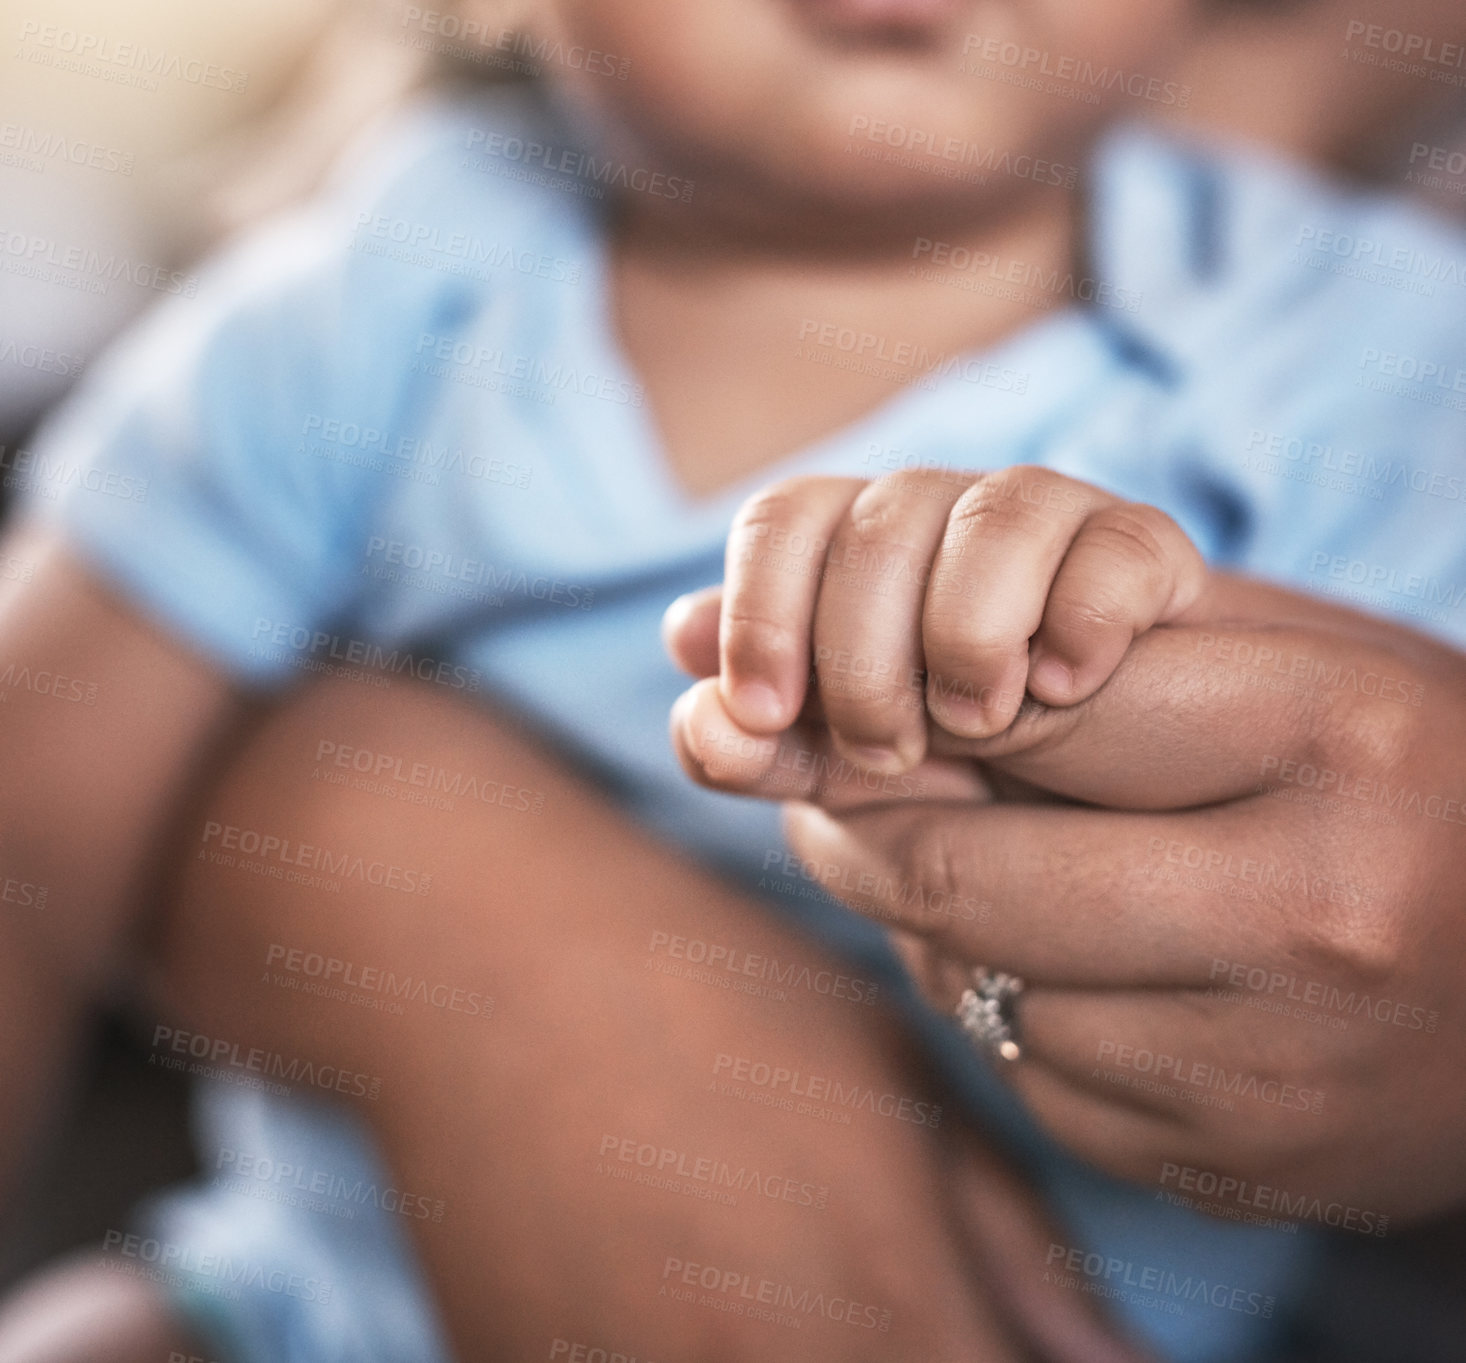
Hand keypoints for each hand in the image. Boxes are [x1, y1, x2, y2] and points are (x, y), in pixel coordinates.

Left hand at [669, 568, 1465, 1223]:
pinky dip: (1009, 1012)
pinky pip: (1032, 1076)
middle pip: (957, 870)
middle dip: (856, 828)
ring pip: (972, 986)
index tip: (858, 699)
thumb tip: (854, 668)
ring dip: (931, 926)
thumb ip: (1090, 647)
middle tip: (833, 794)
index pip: (1022, 705)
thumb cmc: (1398, 775)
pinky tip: (1072, 969)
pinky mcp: (1230, 1165)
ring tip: (979, 872)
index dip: (906, 697)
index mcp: (1330, 736)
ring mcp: (1269, 1064)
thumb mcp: (1279, 663)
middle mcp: (1306, 912)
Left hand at [693, 465, 1205, 768]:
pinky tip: (1064, 685)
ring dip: (968, 635)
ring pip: (994, 513)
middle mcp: (939, 513)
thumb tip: (699, 715)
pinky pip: (1114, 547)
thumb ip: (761, 746)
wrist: (1097, 776)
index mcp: (848, 548)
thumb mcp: (837, 768)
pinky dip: (1082, 623)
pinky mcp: (1138, 548)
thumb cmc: (946, 760)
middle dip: (864, 657)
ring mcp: (1045, 519)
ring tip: (980, 723)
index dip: (761, 609)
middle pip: (875, 527)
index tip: (767, 712)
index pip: (783, 519)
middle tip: (888, 749)